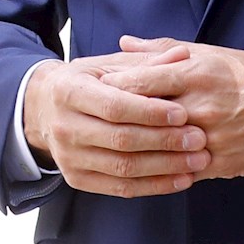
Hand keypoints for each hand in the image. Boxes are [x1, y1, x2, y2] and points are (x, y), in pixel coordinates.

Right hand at [22, 46, 211, 198]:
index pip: (114, 106)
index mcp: (69, 91)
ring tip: (198, 160)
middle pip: (121, 139)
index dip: (151, 112)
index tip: (184, 114)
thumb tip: (183, 55)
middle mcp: (64, 127)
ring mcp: (68, 157)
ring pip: (124, 168)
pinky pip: (121, 188)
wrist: (44, 109)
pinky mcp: (76, 179)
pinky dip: (155, 186)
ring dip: (166, 167)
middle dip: (165, 141)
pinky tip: (181, 179)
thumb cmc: (85, 82)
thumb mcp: (107, 65)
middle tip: (199, 139)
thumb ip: (145, 63)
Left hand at [101, 36, 243, 181]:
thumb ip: (164, 50)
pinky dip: (163, 168)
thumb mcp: (212, 52)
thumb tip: (124, 44)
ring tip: (111, 145)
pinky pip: (184, 169)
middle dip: (117, 119)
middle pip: (145, 116)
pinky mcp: (223, 163)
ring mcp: (212, 138)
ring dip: (136, 148)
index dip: (113, 87)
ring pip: (161, 148)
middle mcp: (201, 106)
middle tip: (92, 121)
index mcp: (197, 74)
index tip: (93, 91)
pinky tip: (144, 167)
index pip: (141, 81)